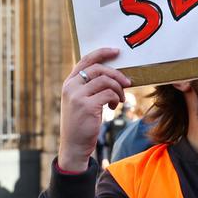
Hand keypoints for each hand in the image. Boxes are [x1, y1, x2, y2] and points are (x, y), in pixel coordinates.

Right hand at [58, 48, 130, 171]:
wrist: (74, 146)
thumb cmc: (81, 122)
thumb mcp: (80, 100)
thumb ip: (90, 86)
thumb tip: (113, 74)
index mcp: (69, 82)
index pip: (86, 60)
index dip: (102, 53)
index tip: (116, 51)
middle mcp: (71, 87)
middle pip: (99, 69)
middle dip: (117, 74)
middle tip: (128, 82)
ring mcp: (77, 96)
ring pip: (106, 81)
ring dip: (118, 89)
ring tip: (119, 99)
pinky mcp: (87, 106)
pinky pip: (109, 94)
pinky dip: (116, 98)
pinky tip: (113, 106)